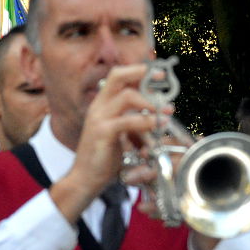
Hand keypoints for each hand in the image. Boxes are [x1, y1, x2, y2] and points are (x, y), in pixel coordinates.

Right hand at [51, 64, 167, 223]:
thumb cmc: (104, 158)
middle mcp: (98, 107)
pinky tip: (157, 126)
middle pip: (118, 77)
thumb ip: (133, 121)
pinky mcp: (103, 132)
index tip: (157, 73)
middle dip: (142, 74)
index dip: (137, 70)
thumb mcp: (120, 134)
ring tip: (165, 115)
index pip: (117, 77)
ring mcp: (99, 118)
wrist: (85, 179)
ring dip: (150, 103)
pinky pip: (128, 120)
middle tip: (162, 81)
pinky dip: (146, 122)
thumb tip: (157, 113)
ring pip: (127, 96)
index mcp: (101, 105)